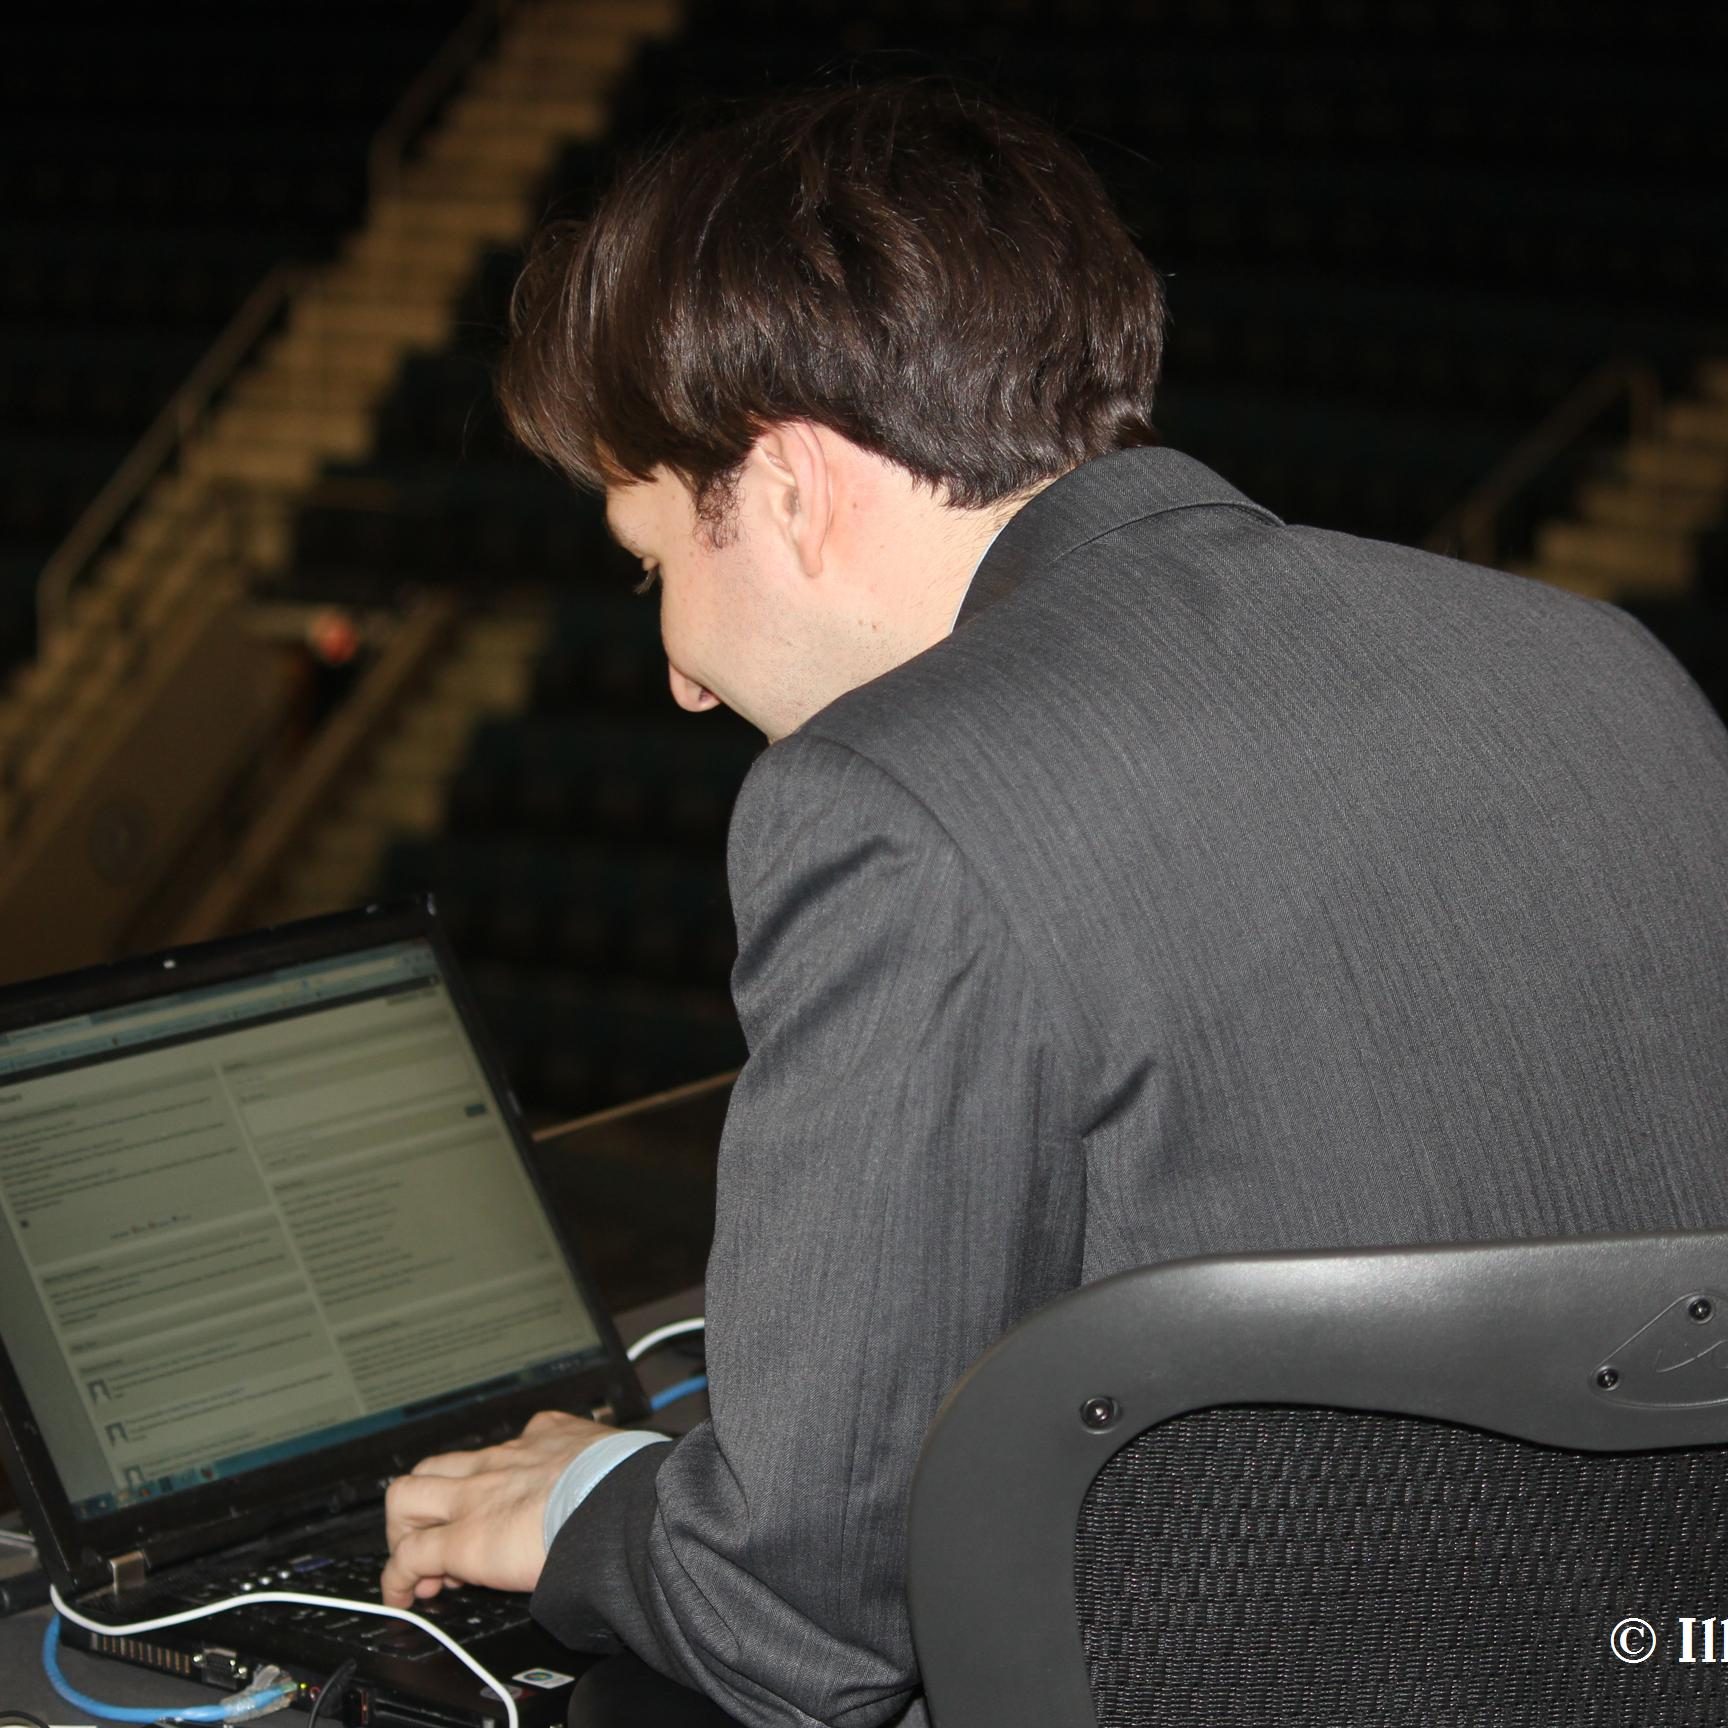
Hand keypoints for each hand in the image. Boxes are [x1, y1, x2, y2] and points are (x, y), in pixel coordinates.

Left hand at [380, 1409, 616, 1606]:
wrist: (621, 1505)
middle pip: (433, 1466)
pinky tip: (406, 1597)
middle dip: (426, 1503)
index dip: (481, 1484)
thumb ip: (601, 1464)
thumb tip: (622, 1483)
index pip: (492, 1452)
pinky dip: (398, 1580)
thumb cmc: (631, 1485)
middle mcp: (498, 1461)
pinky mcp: (462, 1539)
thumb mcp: (613, 1455)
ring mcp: (474, 1496)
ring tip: (419, 1567)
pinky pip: (409, 1557)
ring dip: (404, 1532)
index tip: (488, 1510)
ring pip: (405, 1497)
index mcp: (540, 1438)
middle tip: (441, 1537)